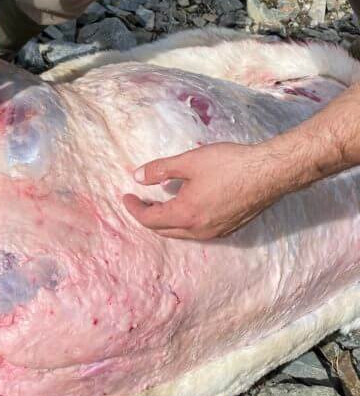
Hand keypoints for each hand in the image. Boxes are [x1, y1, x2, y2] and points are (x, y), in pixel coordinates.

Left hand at [123, 142, 287, 239]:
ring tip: (160, 204)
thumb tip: (137, 177)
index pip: (149, 220)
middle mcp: (199, 230)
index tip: (126, 196)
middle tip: (140, 201)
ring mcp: (216, 232)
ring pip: (181, 233)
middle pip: (163, 230)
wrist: (270, 172)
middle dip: (148, 217)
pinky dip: (185, 222)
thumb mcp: (189, 162)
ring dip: (166, 221)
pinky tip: (187, 206)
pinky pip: (198, 232)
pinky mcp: (230, 229)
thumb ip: (160, 170)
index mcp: (185, 215)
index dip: (134, 209)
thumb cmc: (230, 164)